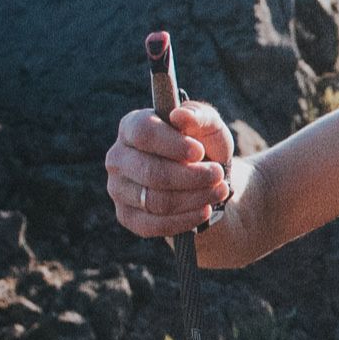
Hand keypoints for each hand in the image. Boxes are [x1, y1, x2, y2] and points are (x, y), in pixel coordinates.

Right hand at [105, 101, 232, 242]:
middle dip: (190, 176)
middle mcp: (118, 158)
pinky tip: (205, 210)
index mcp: (132, 127)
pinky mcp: (126, 216)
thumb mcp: (209, 127)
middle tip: (218, 175)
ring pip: (154, 200)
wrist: (203, 183)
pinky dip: (184, 219)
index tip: (199, 151)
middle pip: (150, 171)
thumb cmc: (202, 148)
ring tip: (220, 191)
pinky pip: (153, 224)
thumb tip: (181, 115)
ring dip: (193, 198)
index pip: (143, 133)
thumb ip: (199, 115)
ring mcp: (118, 189)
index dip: (172, 144)